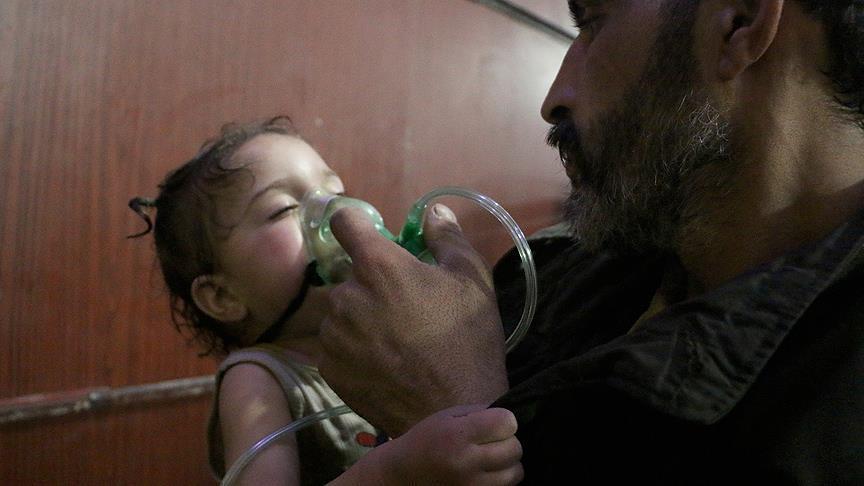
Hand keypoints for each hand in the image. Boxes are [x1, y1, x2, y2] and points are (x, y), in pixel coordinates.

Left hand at [319, 204, 508, 435]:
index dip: (356, 222)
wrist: (454, 414)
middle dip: (371, 282)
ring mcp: (333, 334)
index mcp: (377, 264)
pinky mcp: (329, 368)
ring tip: (394, 340)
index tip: (369, 234)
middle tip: (403, 306)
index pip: (344, 220)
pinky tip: (383, 362)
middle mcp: (345, 294)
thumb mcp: (472, 280)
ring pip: (341, 311)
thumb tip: (433, 211)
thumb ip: (447, 237)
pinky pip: (336, 345)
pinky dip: (353, 348)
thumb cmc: (467, 341)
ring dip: (359, 316)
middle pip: (348, 273)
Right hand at [376, 405, 523, 485]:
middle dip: (508, 441)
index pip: (506, 423)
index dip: (504, 420)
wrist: (403, 475)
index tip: (494, 422)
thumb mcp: (447, 416)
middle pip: (515, 448)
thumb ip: (480, 413)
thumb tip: (512, 418)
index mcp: (457, 435)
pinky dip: (501, 480)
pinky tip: (486, 473)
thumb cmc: (427, 439)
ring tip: (491, 459)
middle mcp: (466, 463)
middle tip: (493, 441)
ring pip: (516, 472)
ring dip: (508, 463)